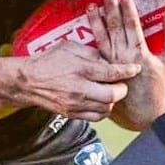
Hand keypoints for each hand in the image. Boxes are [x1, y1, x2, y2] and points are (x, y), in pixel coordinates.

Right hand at [14, 41, 138, 120]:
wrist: (29, 81)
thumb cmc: (49, 61)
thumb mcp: (71, 47)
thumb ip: (92, 53)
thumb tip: (110, 59)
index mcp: (81, 69)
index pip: (112, 72)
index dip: (127, 71)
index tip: (135, 69)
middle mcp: (79, 88)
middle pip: (112, 95)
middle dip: (122, 89)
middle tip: (122, 83)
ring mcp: (75, 104)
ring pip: (106, 109)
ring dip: (112, 100)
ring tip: (110, 91)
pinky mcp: (72, 114)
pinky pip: (96, 117)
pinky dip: (103, 110)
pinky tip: (101, 101)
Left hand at [87, 0, 164, 130]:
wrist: (146, 114)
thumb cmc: (160, 89)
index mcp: (139, 55)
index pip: (132, 28)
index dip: (128, 12)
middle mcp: (123, 59)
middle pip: (115, 30)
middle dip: (111, 11)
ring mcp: (112, 65)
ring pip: (102, 39)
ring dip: (96, 22)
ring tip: (91, 6)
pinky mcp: (104, 72)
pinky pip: (96, 52)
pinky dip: (92, 38)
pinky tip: (87, 27)